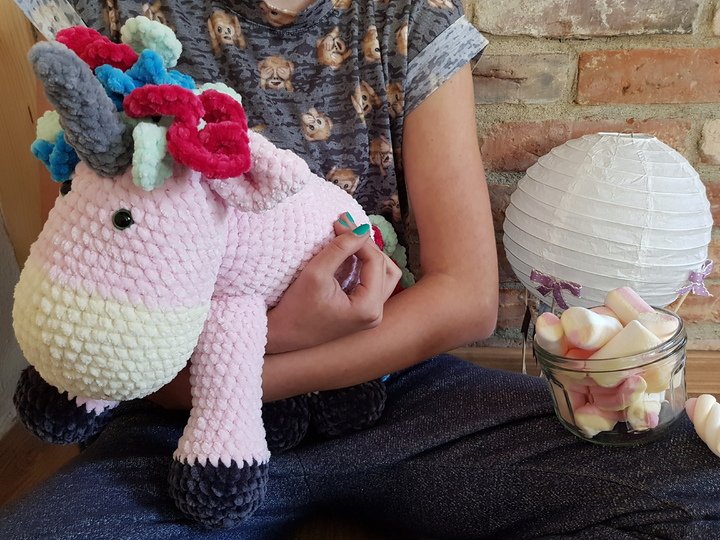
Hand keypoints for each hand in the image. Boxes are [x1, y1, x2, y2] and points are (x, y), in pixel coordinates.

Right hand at [266, 213, 401, 353]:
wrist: (282, 335)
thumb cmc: (296, 308)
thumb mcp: (317, 273)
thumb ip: (341, 248)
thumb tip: (361, 228)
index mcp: (368, 307)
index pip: (375, 261)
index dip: (359, 238)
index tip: (340, 222)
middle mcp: (375, 314)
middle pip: (386, 268)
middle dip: (367, 246)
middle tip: (345, 229)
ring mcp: (371, 316)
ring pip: (384, 276)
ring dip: (369, 257)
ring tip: (349, 242)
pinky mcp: (363, 313)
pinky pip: (373, 284)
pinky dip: (364, 268)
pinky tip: (348, 257)